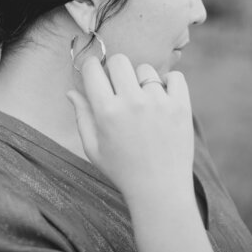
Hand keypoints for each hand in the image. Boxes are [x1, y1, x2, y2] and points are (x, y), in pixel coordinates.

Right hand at [66, 53, 194, 201]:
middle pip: (119, 60)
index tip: (95, 73)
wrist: (161, 191)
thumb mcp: (93, 148)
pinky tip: (162, 98)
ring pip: (146, 70)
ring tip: (143, 102)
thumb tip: (71, 91)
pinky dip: (169, 83)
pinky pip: (175, 76)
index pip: (93, 69)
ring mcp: (159, 102)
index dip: (91, 67)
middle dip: (115, 69)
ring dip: (141, 81)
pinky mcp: (181, 106)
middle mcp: (132, 102)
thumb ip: (81, 116)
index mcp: (107, 112)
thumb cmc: (122, 171)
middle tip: (119, 86)